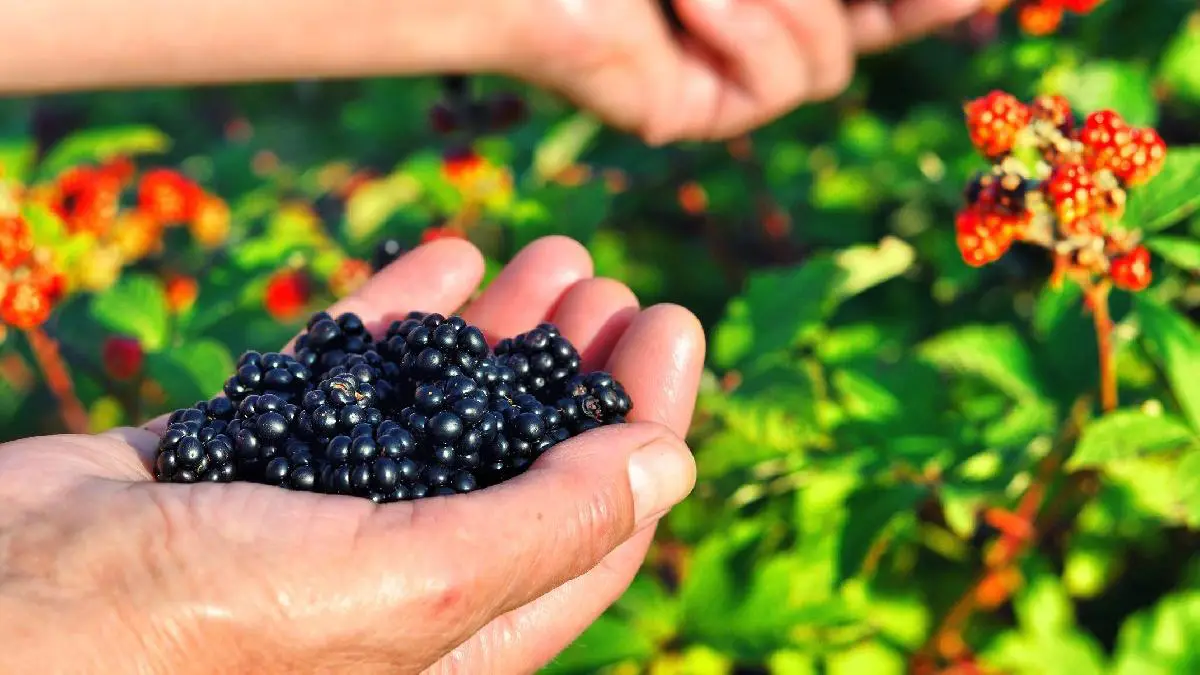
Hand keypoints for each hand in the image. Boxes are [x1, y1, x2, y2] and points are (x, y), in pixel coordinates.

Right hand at [0, 236, 704, 673]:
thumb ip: (542, 532)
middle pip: (524, 465)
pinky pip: (348, 378)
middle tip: (611, 290)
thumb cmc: (190, 630)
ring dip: (503, 334)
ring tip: (554, 260)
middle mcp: (400, 582)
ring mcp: (322, 513)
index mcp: (457, 641)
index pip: (591, 534)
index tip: (669, 328)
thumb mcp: (403, 594)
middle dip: (578, 372)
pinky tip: (449, 262)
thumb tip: (666, 468)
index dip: (644, 429)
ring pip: (443, 411)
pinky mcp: (250, 456)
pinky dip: (399, 320)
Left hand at [500, 0, 983, 142]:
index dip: (935, 4)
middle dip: (905, 10)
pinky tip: (687, 2)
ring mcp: (730, 75)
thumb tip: (966, 3)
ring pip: (829, 62)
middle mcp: (762, 27)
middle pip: (881, 28)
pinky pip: (774, 86)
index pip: (886, 3)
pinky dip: (743, 31)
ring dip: (791, 4)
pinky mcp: (696, 112)